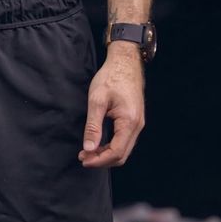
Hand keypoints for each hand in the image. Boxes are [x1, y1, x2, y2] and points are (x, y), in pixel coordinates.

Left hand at [78, 41, 144, 167]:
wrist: (125, 61)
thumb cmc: (111, 77)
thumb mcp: (97, 100)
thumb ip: (93, 125)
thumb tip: (89, 147)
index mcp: (129, 122)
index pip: (116, 152)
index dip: (99, 160)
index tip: (83, 159)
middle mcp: (137, 126)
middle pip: (121, 155)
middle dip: (102, 159)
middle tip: (83, 157)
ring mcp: (138, 123)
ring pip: (124, 148)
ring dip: (106, 153)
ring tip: (88, 151)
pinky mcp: (134, 119)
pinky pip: (124, 140)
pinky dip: (112, 145)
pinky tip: (99, 142)